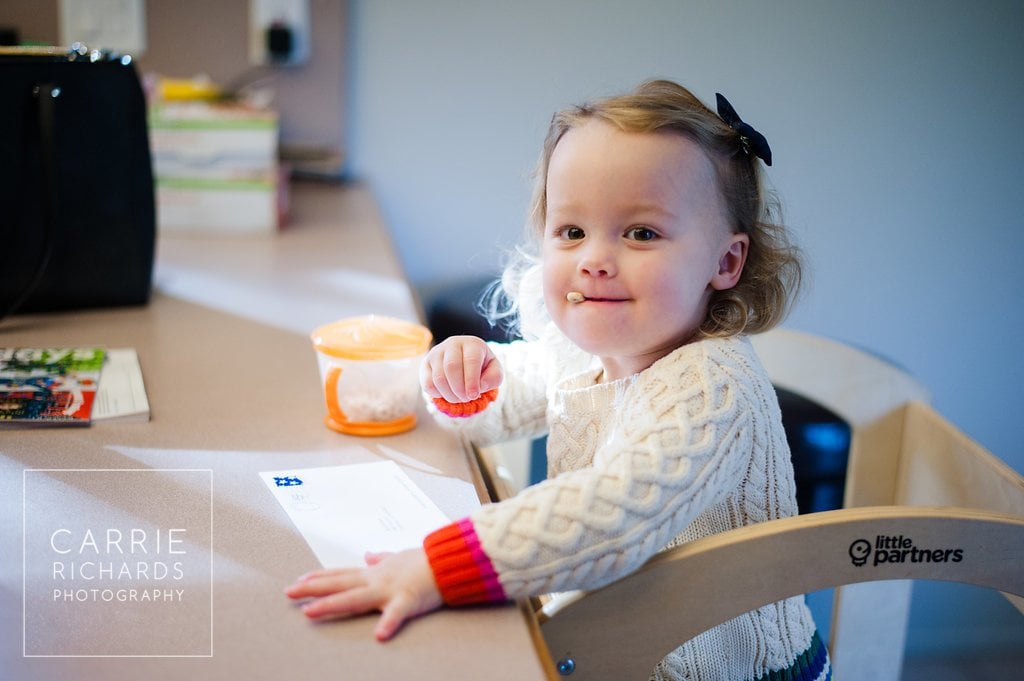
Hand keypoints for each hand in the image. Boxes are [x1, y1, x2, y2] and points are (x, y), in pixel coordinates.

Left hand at [285, 548, 441, 640]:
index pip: (341, 574)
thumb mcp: (399, 557)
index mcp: (375, 572)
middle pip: (339, 585)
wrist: (448, 561)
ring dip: (331, 605)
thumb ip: (382, 558)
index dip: (319, 577)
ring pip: (355, 598)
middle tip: (288, 592)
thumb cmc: (424, 560)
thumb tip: (369, 555)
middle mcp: (376, 579)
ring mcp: (390, 590)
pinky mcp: (408, 600)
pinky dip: (389, 623)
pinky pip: (397, 613)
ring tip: (309, 612)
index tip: (299, 579)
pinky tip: (379, 636)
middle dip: (312, 588)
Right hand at [420, 335, 502, 403]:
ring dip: (449, 394)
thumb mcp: (495, 372)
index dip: (471, 381)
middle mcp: (453, 343)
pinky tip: (447, 393)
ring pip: (439, 377)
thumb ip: (494, 378)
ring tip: (459, 398)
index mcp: (472, 343)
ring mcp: (436, 352)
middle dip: (459, 389)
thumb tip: (480, 386)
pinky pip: (427, 383)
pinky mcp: (426, 364)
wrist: (466, 364)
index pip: (470, 360)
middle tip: (466, 399)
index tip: (473, 396)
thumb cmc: (483, 368)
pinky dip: (438, 394)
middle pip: (451, 367)